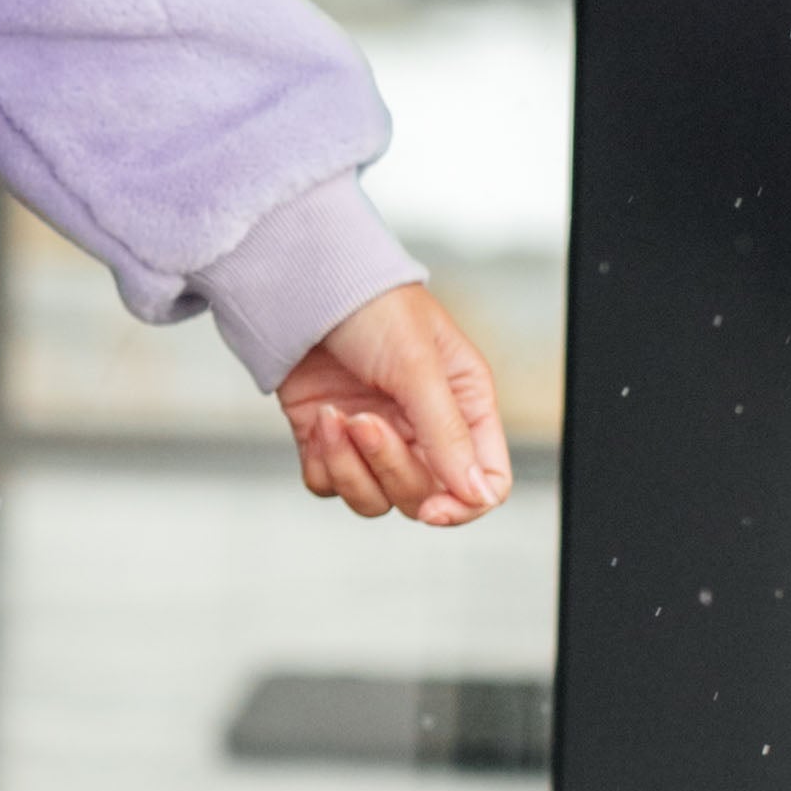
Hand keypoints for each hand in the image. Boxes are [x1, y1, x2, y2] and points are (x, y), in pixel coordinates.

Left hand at [275, 280, 511, 526]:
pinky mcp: (330, 441)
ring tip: (334, 417)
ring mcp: (376, 438)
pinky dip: (322, 463)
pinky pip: (329, 485)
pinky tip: (318, 418)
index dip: (462, 505)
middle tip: (364, 422)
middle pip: (423, 496)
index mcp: (465, 407)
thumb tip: (477, 495)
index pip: (485, 482)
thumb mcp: (418, 366)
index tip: (431, 507)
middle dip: (389, 466)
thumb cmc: (372, 305)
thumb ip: (447, 433)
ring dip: (349, 467)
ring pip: (374, 499)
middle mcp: (425, 429)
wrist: (305, 283)